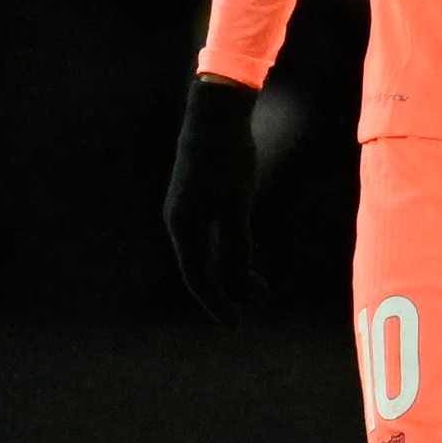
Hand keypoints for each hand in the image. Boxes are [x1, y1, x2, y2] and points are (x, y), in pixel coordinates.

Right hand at [164, 73, 266, 322]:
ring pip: (206, 256)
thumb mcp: (238, 204)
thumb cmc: (228, 158)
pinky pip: (208, 241)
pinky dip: (228, 255)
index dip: (217, 304)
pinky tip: (247, 262)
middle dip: (231, 291)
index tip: (236, 326)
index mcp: (184, 225)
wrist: (215, 116)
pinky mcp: (195, 204)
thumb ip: (237, 245)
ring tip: (262, 288)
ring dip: (233, 273)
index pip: (198, 277)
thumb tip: (240, 284)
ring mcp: (185, 213)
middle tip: (262, 301)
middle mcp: (179, 223)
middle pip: (202, 270)